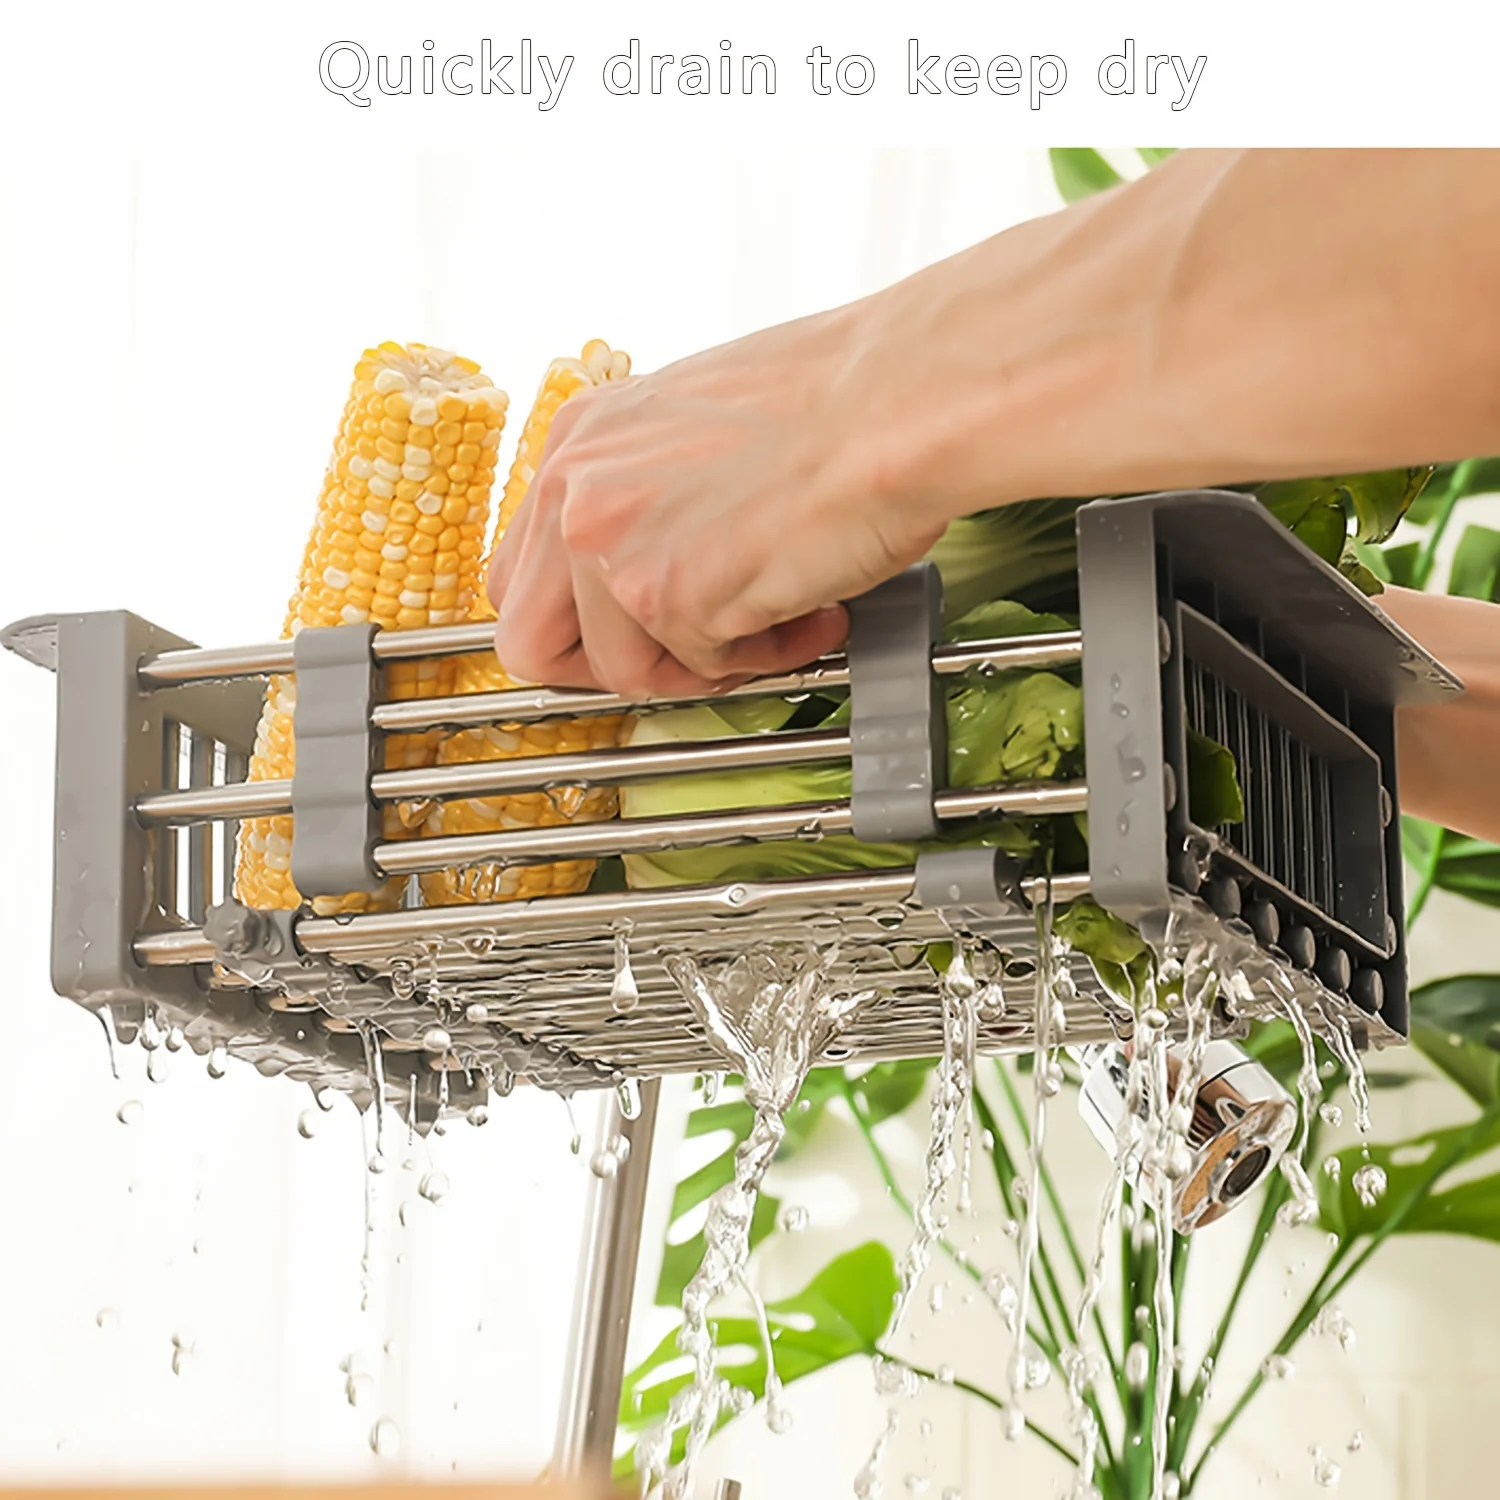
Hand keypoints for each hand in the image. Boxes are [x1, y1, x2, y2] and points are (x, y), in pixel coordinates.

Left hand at [486, 302, 951, 696]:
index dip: (582, 621)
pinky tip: (807, 605)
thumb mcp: (695, 431)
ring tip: (772, 618)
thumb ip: (646, 500)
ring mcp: (610, 546)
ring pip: (619, 672)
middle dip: (611, 666)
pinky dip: (763, 655)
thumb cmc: (832, 402)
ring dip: (701, 665)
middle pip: (528, 641)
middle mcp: (574, 488)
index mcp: (578, 440)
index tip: (638, 628)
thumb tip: (649, 566)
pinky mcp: (665, 596)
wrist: (897, 401)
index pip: (526, 571)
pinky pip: (701, 670)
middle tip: (685, 655)